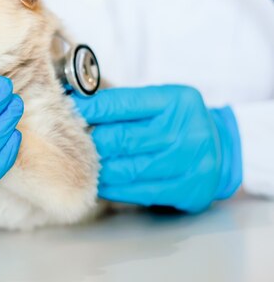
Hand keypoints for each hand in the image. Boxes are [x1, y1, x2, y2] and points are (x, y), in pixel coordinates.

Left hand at [72, 86, 241, 212]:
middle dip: (91, 140)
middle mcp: (186, 131)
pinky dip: (113, 188)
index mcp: (177, 101)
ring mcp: (189, 163)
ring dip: (98, 168)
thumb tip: (76, 104)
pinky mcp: (187, 190)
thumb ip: (123, 104)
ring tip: (80, 164)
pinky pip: (138, 191)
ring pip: (127, 168)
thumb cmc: (178, 123)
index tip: (69, 110)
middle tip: (70, 141)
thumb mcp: (160, 103)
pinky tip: (98, 183)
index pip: (124, 103)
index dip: (92, 108)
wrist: (223, 151)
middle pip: (123, 138)